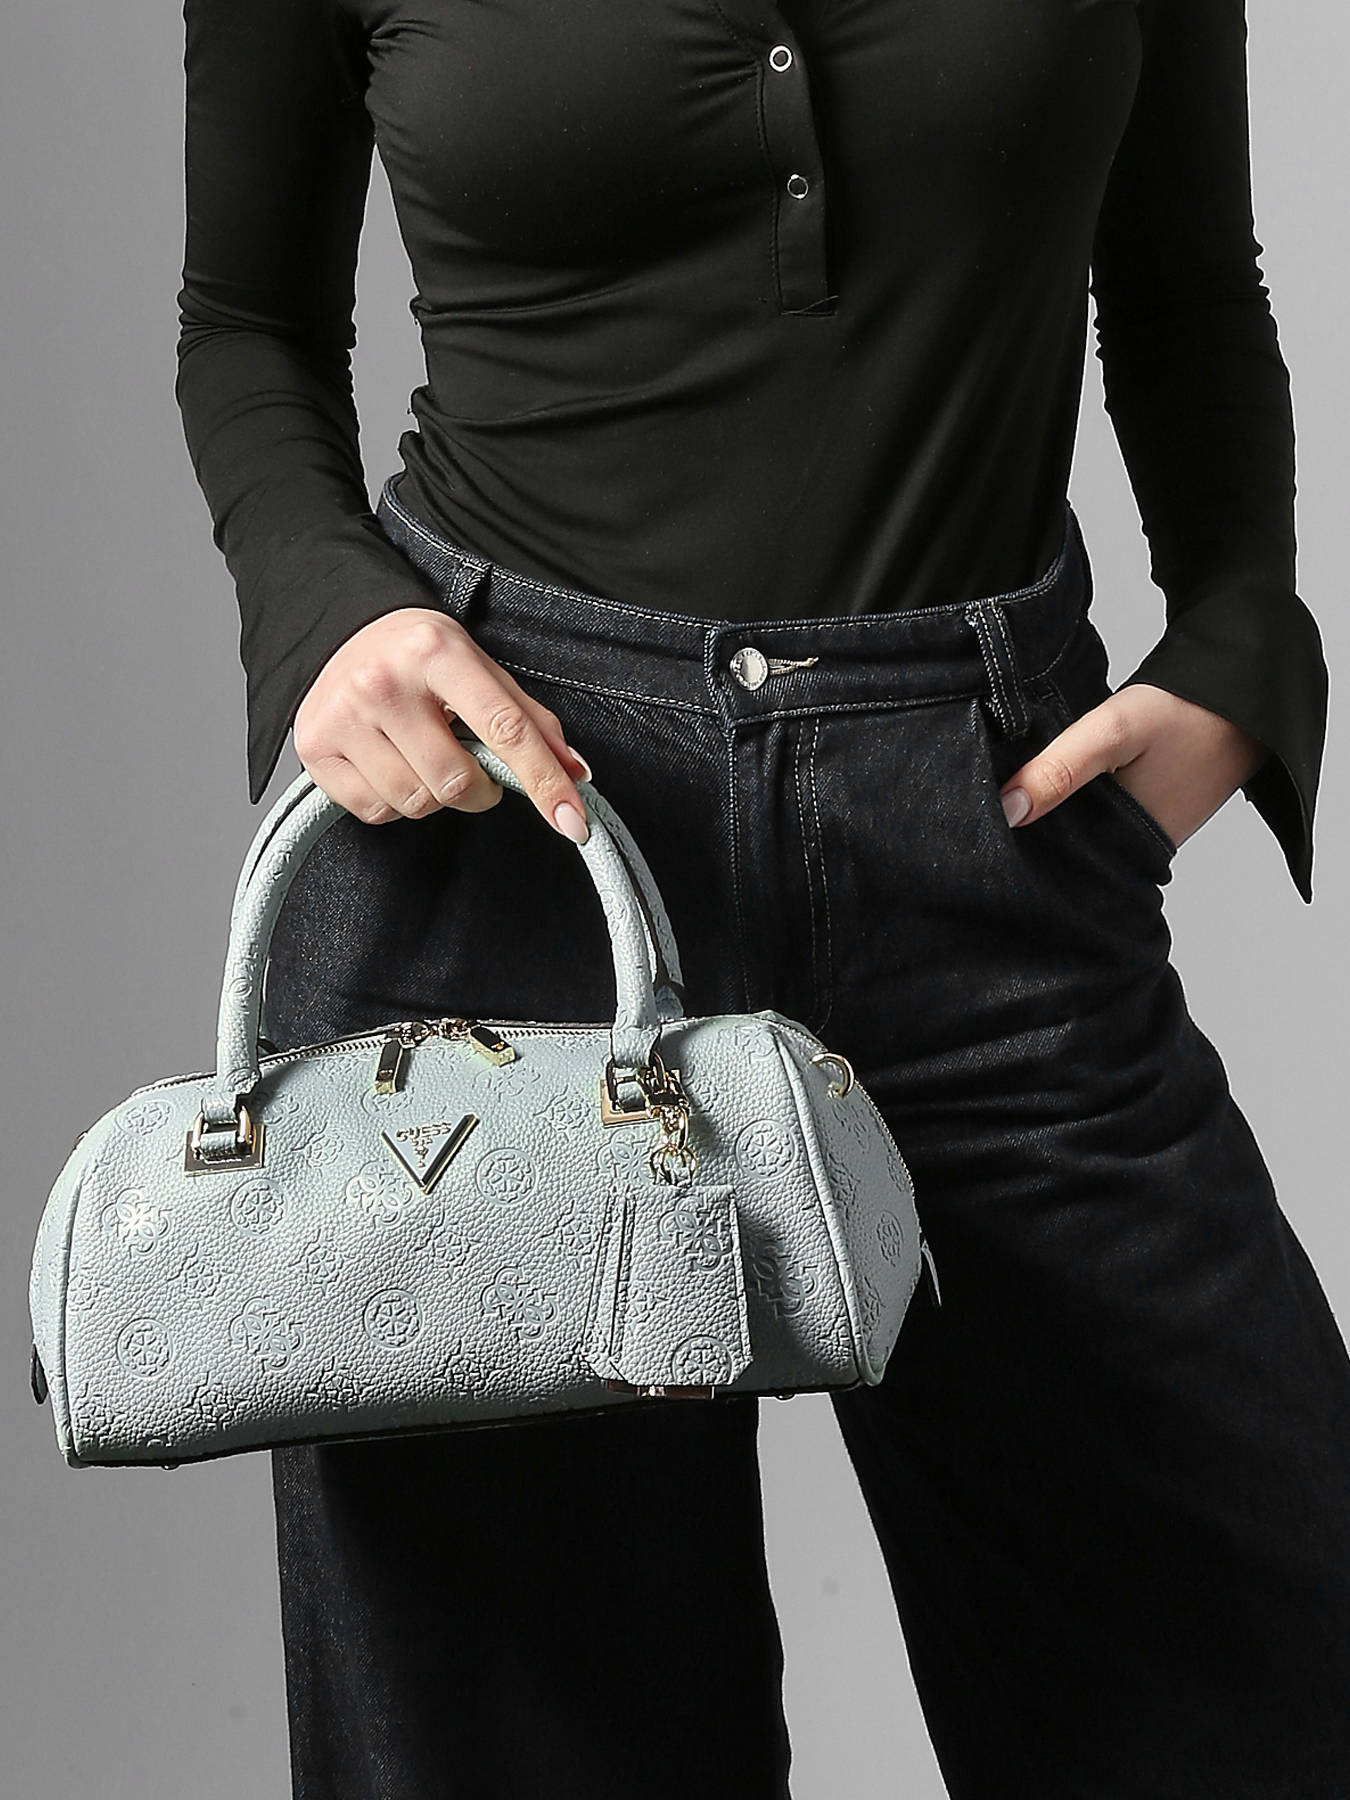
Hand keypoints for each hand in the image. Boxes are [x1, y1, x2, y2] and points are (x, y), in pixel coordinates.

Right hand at [292, 608, 592, 840]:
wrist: (340, 632)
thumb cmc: (420, 656)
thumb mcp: (479, 668)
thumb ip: (530, 720)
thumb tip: (577, 773)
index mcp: (437, 652)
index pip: (505, 729)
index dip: (544, 782)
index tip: (574, 822)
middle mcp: (384, 682)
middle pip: (456, 783)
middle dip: (478, 790)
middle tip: (470, 766)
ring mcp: (343, 717)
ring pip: (416, 803)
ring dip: (434, 795)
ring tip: (423, 756)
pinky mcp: (315, 749)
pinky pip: (376, 813)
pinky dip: (394, 802)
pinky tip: (390, 765)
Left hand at [998, 683, 1271, 850]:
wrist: (1243, 699)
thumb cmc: (1183, 714)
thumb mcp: (1112, 732)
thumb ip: (1059, 769)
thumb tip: (1006, 809)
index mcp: (1122, 850)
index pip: (1050, 868)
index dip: (1011, 850)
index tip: (977, 829)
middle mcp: (1131, 855)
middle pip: (1060, 855)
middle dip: (1024, 835)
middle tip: (980, 809)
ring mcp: (1140, 840)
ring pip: (1076, 838)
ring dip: (1048, 818)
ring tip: (1006, 795)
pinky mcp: (1144, 821)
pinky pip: (1095, 822)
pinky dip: (1072, 806)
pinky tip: (1048, 786)